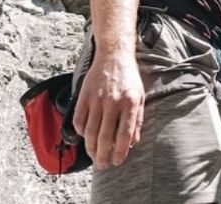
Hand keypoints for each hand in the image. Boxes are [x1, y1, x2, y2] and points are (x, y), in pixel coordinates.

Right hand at [72, 52, 144, 168]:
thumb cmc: (129, 78)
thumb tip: (133, 142)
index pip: (125, 134)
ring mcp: (97, 99)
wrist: (114, 55)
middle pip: (106, 137)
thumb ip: (138, 119)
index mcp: (130, 103)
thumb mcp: (140, 96)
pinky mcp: (84, 96)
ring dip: (91, 148)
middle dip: (103, 155)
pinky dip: (82, 132)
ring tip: (94, 156)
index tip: (117, 162)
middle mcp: (113, 102)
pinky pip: (79, 120)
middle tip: (102, 165)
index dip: (121, 152)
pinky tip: (86, 136)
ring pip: (91, 131)